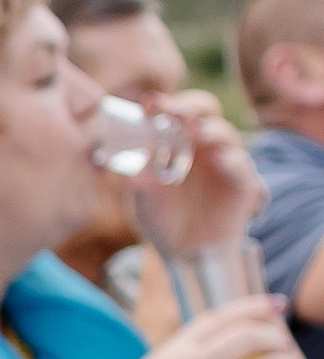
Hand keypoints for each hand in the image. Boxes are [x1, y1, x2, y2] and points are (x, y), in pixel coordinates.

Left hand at [137, 93, 266, 258]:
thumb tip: (115, 158)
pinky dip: (231, 160)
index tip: (149, 104)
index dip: (164, 104)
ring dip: (210, 130)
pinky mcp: (243, 183)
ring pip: (225, 133)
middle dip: (191, 106)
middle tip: (176, 112)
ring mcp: (225, 161)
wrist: (185, 255)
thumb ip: (136, 174)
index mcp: (178, 140)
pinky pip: (241, 165)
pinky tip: (219, 159)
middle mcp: (203, 145)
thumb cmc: (163, 220)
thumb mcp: (142, 196)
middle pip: (206, 111)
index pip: (175, 111)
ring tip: (195, 134)